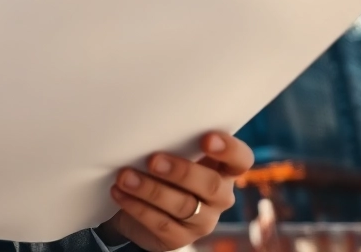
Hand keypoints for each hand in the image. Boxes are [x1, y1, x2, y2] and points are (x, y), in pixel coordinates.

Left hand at [97, 132, 253, 250]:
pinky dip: (137, 207)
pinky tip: (120, 193)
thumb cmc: (160, 169)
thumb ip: (172, 141)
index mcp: (223, 169)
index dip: (229, 149)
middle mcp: (219, 197)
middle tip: (153, 160)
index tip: (206, 138)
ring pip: (183, 206)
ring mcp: (202, 221)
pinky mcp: (179, 238)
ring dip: (151, 190)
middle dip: (182, 172)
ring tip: (125, 177)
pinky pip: (161, 224)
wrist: (137, 209)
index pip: (240, 159)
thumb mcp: (170, 152)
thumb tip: (149, 122)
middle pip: (211, 185)